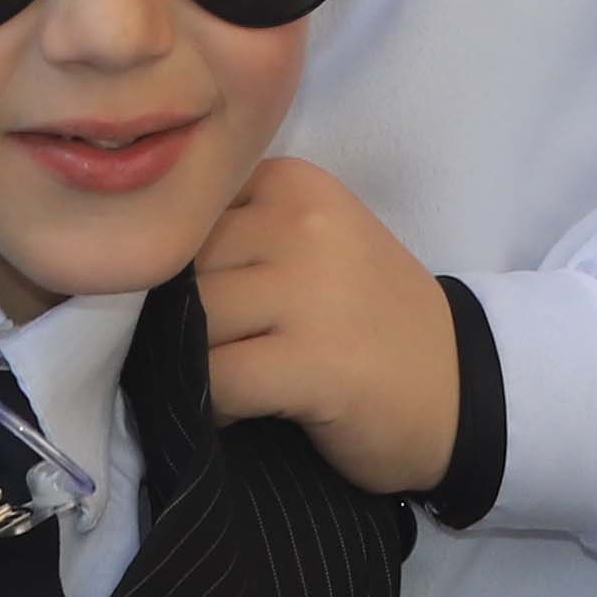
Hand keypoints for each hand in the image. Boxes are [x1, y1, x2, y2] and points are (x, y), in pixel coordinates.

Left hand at [194, 161, 457, 498]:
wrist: (466, 387)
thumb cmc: (371, 318)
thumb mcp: (312, 246)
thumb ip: (236, 239)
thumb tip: (131, 275)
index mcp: (293, 184)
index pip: (184, 214)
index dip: (171, 267)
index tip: (190, 303)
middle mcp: (301, 224)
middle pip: (179, 269)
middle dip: (174, 319)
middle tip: (200, 354)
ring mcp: (309, 292)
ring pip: (190, 323)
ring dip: (189, 365)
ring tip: (223, 382)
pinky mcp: (312, 362)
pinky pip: (216, 380)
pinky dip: (213, 406)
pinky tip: (238, 413)